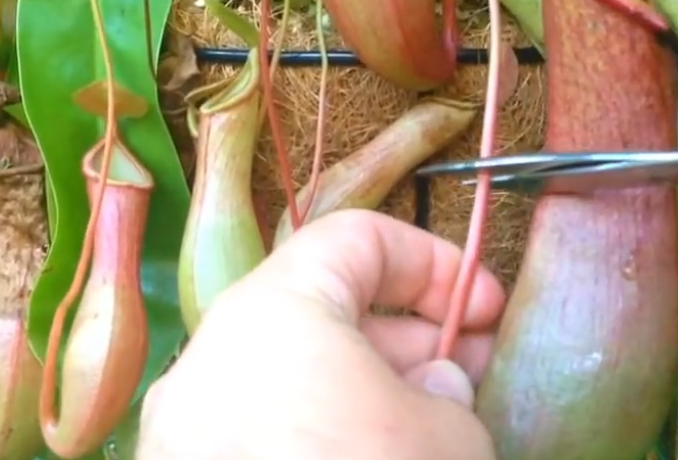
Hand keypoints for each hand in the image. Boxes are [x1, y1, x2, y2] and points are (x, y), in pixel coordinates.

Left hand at [133, 209, 505, 459]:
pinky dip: (317, 435)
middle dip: (409, 339)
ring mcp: (189, 426)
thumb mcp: (446, 438)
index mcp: (275, 310)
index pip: (359, 240)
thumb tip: (435, 387)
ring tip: (433, 433)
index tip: (488, 312)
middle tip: (475, 378)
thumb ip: (450, 392)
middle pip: (322, 311)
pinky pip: (261, 432)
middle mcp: (216, 356)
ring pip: (291, 381)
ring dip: (367, 395)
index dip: (436, 265)